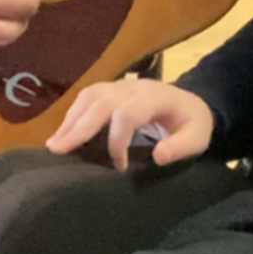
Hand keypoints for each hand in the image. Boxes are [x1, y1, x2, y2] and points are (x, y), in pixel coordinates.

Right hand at [46, 78, 214, 169]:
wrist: (194, 102)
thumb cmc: (194, 123)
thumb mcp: (197, 137)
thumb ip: (181, 146)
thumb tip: (158, 155)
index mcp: (155, 98)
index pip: (127, 113)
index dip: (117, 141)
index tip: (117, 167)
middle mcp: (134, 88)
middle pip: (101, 102)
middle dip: (79, 126)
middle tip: (58, 150)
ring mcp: (122, 86)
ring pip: (90, 96)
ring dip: (71, 119)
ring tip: (55, 144)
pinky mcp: (113, 90)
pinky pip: (89, 96)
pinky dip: (74, 113)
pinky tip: (64, 132)